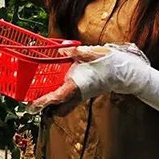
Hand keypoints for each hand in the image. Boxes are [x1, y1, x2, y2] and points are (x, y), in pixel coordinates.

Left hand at [27, 43, 149, 113]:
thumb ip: (76, 52)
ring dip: (53, 104)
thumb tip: (60, 50)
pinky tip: (55, 86)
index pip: (59, 96)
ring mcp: (82, 95)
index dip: (45, 101)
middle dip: (47, 108)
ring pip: (64, 107)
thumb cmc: (111, 63)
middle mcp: (79, 94)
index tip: (33, 104)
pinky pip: (69, 100)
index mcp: (79, 85)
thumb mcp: (94, 53)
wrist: (126, 72)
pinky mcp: (84, 93)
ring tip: (39, 96)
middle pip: (59, 108)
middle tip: (33, 101)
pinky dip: (60, 97)